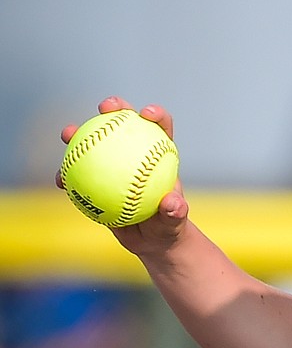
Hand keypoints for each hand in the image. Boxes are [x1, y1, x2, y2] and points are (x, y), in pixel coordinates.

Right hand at [57, 96, 189, 256]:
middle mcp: (137, 154)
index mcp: (159, 156)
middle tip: (105, 107)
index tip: (145, 113)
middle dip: (116, 108)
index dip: (155, 114)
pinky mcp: (97, 181)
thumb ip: (175, 212)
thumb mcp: (174, 222)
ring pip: (96, 144)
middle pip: (126, 124)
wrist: (150, 240)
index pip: (161, 127)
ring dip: (81, 134)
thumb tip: (171, 203)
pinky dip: (69, 174)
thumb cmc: (168, 227)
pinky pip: (80, 175)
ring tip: (68, 133)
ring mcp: (115, 166)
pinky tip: (60, 179)